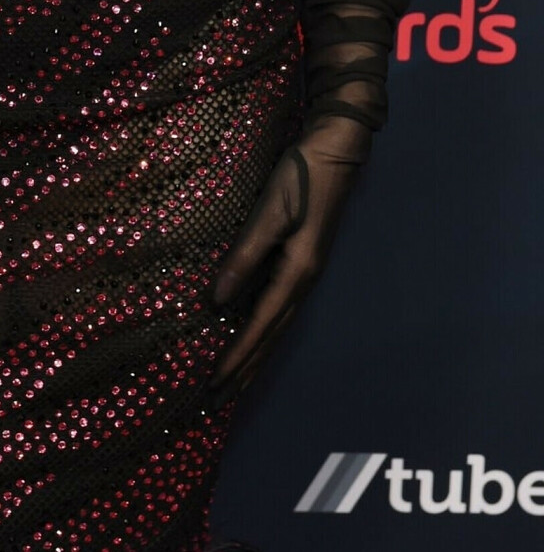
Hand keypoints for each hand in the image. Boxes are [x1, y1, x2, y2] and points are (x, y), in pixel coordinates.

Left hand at [207, 114, 371, 400]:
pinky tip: (250, 334)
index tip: (214, 385)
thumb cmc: (302, 176)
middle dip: (245, 370)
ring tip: (233, 382)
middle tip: (217, 401)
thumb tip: (217, 301)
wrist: (336, 150)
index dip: (236, 357)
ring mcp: (305, 273)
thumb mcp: (270, 212)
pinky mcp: (301, 262)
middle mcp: (303, 281)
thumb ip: (245, 256)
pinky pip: (277, 308)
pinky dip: (261, 330)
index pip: (259, 326)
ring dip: (254, 355)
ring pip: (275, 326)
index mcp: (297, 273)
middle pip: (270, 336)